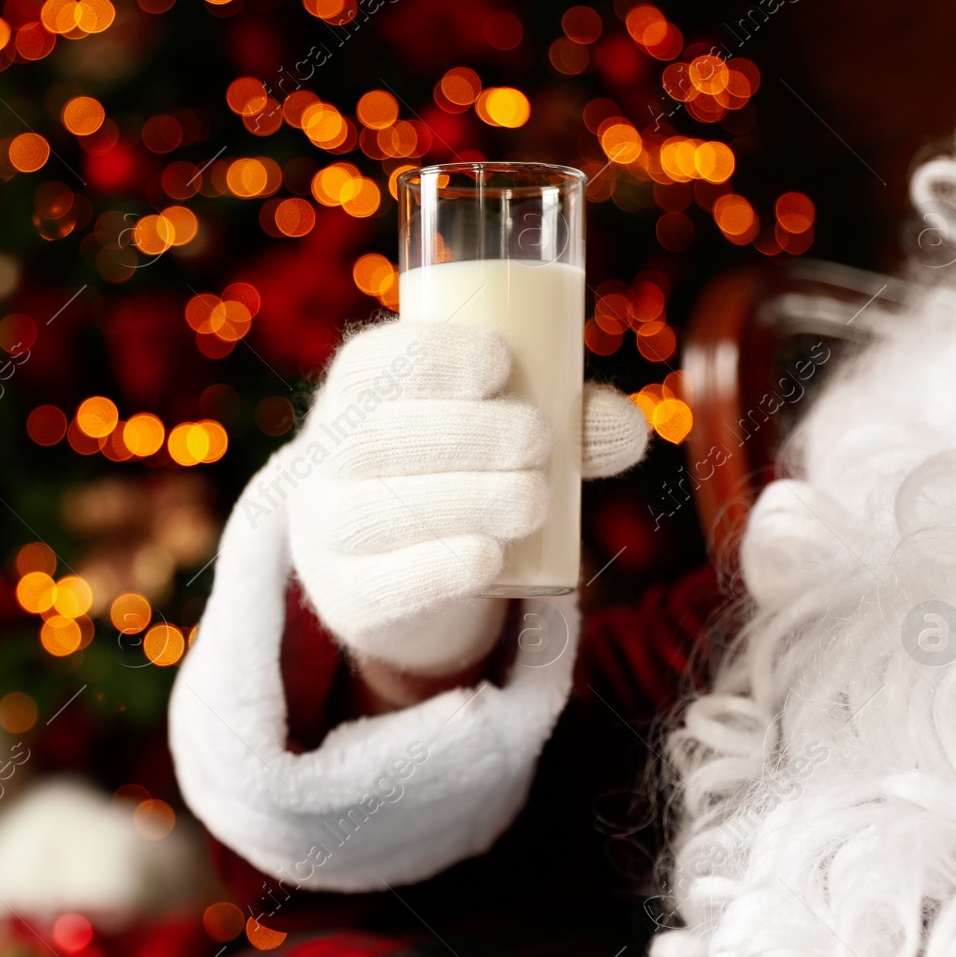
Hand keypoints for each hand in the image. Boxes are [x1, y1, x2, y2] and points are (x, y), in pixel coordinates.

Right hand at [285, 320, 647, 679]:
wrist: (394, 568)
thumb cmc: (457, 470)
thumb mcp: (501, 430)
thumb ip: (567, 418)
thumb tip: (630, 427)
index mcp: (356, 392)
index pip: (372, 364)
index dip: (431, 357)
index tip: (500, 364)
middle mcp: (325, 458)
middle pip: (375, 437)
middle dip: (466, 433)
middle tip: (539, 441)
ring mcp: (327, 531)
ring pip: (375, 511)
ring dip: (464, 499)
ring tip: (535, 499)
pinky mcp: (347, 599)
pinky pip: (379, 585)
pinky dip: (437, 568)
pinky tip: (489, 558)